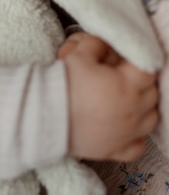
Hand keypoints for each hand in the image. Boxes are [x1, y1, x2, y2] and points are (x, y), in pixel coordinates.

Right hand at [62, 33, 158, 161]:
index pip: (148, 69)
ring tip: (124, 99)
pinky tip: (125, 126)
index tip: (126, 59)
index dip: (139, 61)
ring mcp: (127, 134)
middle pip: (152, 92)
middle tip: (121, 75)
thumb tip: (108, 42)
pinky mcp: (115, 151)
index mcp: (127, 85)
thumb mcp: (79, 53)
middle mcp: (134, 111)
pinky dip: (136, 136)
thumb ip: (99, 43)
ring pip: (151, 119)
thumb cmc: (64, 83)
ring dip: (143, 107)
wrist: (43, 115)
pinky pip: (138, 146)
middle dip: (140, 81)